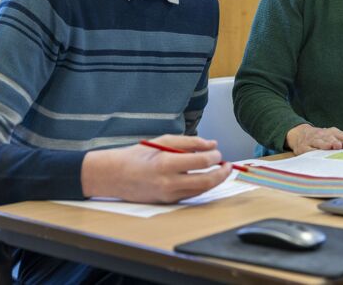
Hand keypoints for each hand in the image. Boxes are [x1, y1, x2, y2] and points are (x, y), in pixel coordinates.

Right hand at [81, 135, 231, 203]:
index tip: (217, 152)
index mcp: (166, 163)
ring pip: (201, 190)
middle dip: (222, 173)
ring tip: (219, 170)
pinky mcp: (168, 202)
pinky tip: (204, 176)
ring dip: (215, 180)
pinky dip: (202, 186)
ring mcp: (168, 195)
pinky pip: (192, 195)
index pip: (201, 162)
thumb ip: (190, 142)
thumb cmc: (139, 155)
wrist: (115, 176)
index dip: (214, 156)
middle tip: (227, 165)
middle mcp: (169, 182)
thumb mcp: (164, 141)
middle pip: (206, 181)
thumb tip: (213, 145)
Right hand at [285, 123, 342, 154]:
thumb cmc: (324, 137)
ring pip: (320, 142)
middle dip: (338, 140)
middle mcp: (325, 135)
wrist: (301, 134)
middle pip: (333, 138)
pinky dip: (312, 150)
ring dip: (326, 144)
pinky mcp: (304, 147)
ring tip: (332, 146)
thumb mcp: (337, 136)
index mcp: (335, 133)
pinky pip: (308, 149)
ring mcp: (314, 140)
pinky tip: (316, 152)